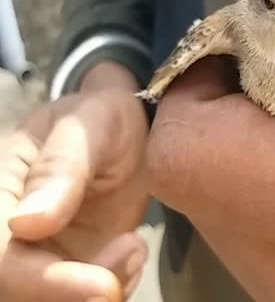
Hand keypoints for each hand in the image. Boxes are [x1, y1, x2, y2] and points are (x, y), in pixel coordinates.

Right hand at [0, 62, 149, 300]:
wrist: (127, 130)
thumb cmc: (99, 118)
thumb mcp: (86, 127)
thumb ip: (60, 168)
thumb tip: (28, 223)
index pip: (1, 260)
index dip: (43, 283)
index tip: (101, 287)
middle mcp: (7, 235)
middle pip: (21, 294)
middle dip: (77, 294)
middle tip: (131, 252)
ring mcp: (36, 257)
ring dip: (104, 288)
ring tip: (134, 246)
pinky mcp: (66, 271)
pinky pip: (85, 297)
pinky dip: (116, 286)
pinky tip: (133, 251)